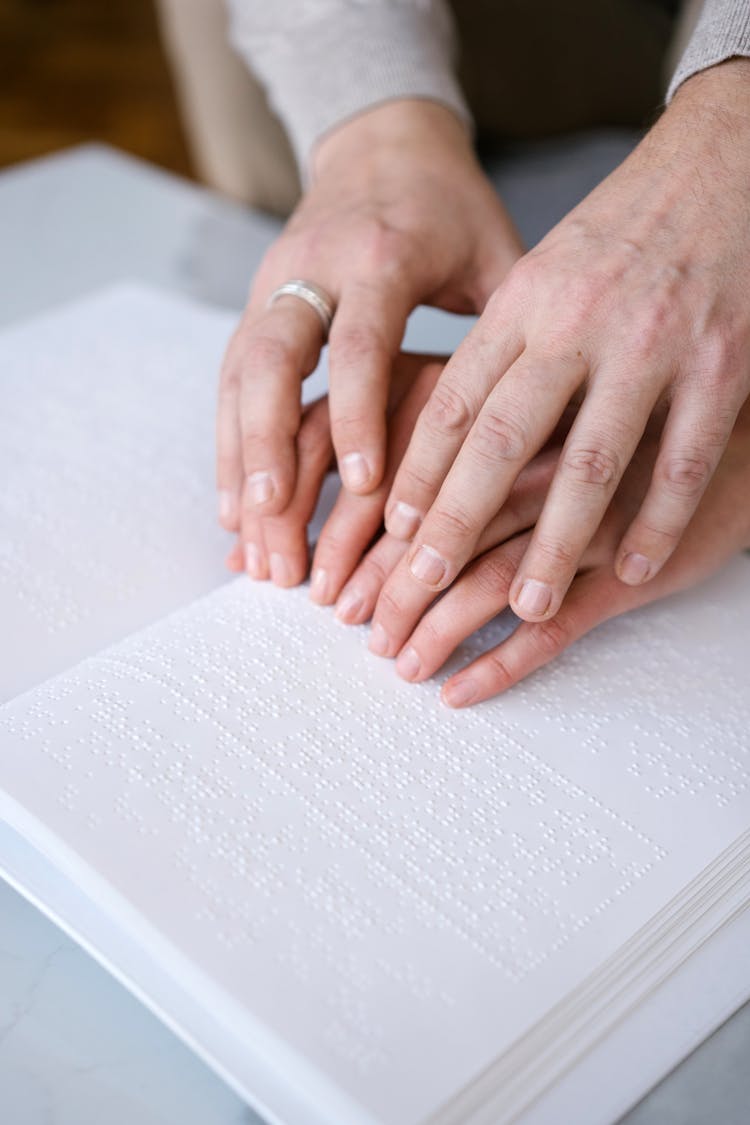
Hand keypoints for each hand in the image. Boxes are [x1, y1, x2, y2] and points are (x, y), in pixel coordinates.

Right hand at [216, 98, 522, 564]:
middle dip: (265, 443)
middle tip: (272, 519)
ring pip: (237, 378)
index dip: (357, 416)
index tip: (366, 487)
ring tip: (245, 544)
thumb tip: (542, 427)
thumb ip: (505, 325)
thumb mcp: (491, 249)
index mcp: (380, 255)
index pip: (358, 344)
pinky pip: (230, 383)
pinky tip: (235, 511)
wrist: (381, 143)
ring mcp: (272, 285)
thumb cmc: (450, 207)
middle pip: (271, 359)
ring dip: (236, 462)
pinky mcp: (254, 306)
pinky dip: (229, 449)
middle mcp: (312, 269)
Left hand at [375, 59, 749, 660]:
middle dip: (457, 519)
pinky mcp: (720, 362)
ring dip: (557, 543)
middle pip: (501, 439)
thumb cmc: (617, 234)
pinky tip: (636, 568)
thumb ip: (498, 347)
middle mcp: (577, 323)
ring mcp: (651, 344)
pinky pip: (682, 458)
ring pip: (591, 461)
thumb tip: (437, 432)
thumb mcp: (541, 275)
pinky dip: (659, 520)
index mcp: (522, 302)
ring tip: (530, 604)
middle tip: (421, 584)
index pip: (454, 400)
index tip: (389, 528)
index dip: (418, 469)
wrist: (720, 161)